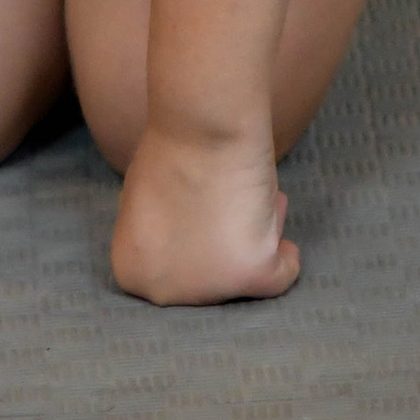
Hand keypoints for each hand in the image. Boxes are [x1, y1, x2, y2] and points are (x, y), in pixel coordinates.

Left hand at [111, 128, 300, 306]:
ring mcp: (208, 289)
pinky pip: (282, 277)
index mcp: (132, 273)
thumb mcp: (141, 202)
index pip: (172, 275)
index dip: (191, 243)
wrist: (202, 128)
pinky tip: (277, 223)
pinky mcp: (250, 275)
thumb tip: (184, 246)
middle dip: (221, 248)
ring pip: (245, 280)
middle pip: (208, 285)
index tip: (199, 216)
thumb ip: (157, 234)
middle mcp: (164, 292)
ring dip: (251, 240)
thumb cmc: (170, 148)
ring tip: (244, 200)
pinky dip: (287, 255)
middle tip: (227, 208)